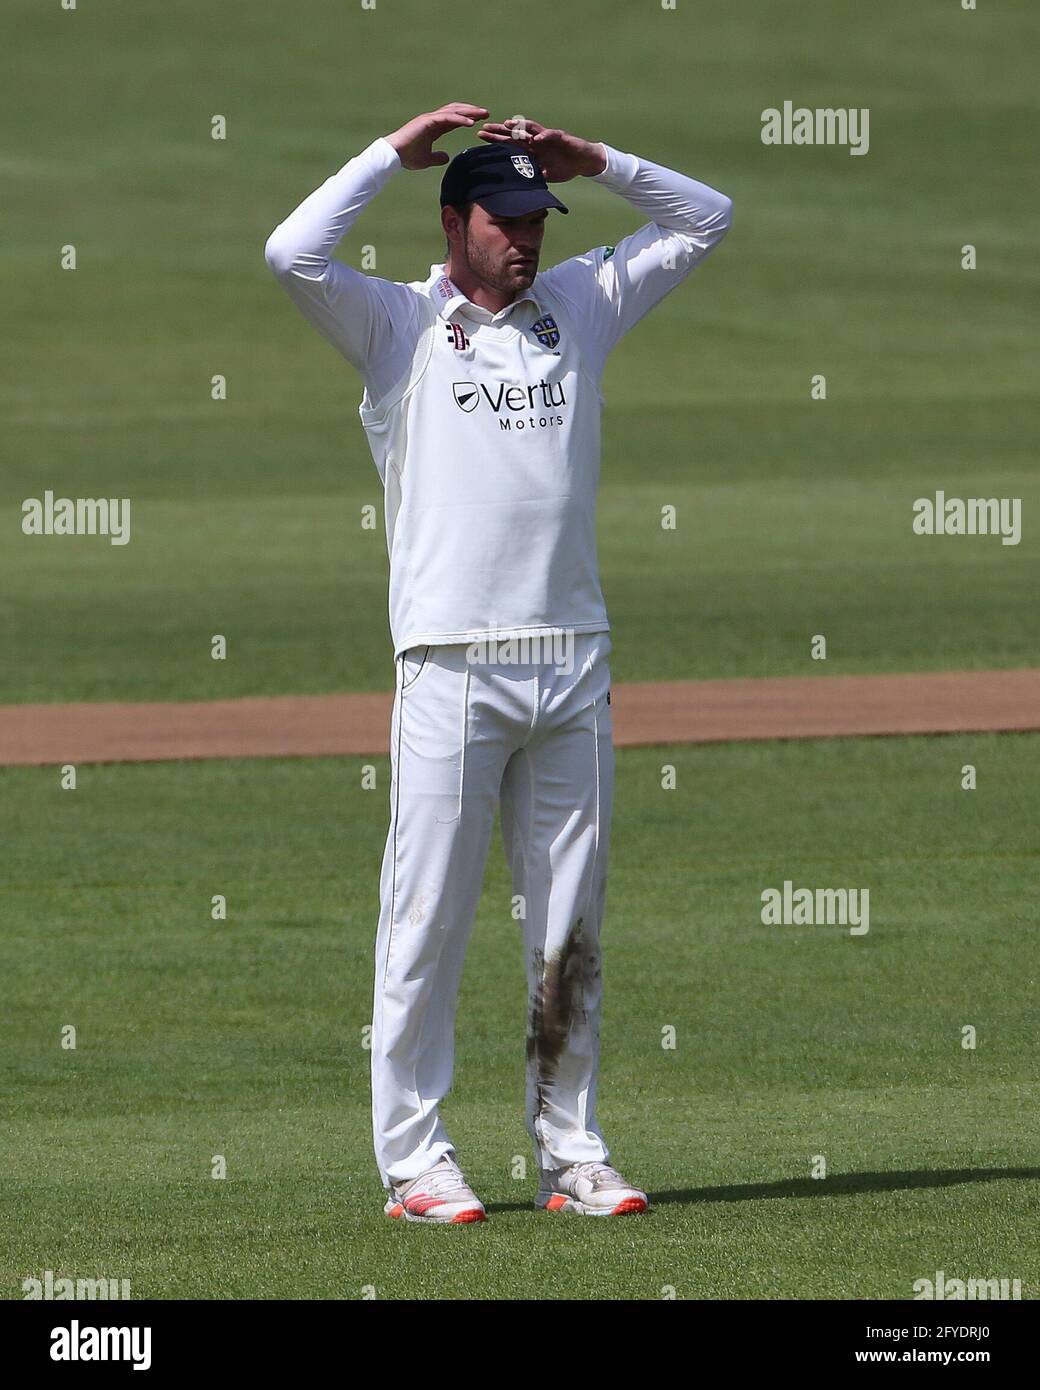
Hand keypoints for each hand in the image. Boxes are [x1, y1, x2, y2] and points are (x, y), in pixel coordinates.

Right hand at [385, 103, 489, 170]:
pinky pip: (447, 118)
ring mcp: (430, 118)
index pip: (454, 119)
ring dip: (469, 112)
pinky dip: (460, 119)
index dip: (467, 118)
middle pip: (457, 111)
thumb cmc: (408, 157)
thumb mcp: (427, 159)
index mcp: (434, 126)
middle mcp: (433, 119)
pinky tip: (471, 123)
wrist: (394, 155)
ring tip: (482, 114)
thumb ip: (437, 157)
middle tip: (486, 113)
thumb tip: (446, 158)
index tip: (480, 120)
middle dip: (472, 111)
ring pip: (454, 111)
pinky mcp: (427, 120)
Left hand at [477, 117, 606, 181]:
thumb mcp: (543, 176)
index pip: (509, 144)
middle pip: (514, 134)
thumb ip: (530, 178)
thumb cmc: (564, 167)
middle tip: (484, 128)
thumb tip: (515, 188)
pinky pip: (551, 135)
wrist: (583, 162)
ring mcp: (547, 137)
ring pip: (530, 129)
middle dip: (500, 131)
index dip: (495, 140)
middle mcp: (535, 140)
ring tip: (507, 125)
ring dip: (520, 127)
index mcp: (530, 149)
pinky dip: (544, 136)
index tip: (480, 138)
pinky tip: (536, 138)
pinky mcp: (560, 136)